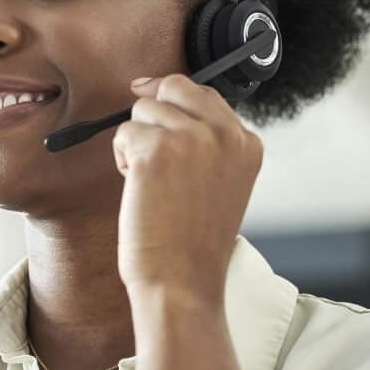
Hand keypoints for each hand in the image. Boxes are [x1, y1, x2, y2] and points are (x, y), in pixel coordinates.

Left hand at [112, 73, 263, 306]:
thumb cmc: (194, 241)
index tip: (157, 113)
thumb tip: (157, 91)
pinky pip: (123, 134)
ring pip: (143, 111)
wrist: (182, 282)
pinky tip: (140, 190)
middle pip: (174, 87)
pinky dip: (122, 160)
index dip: (174, 101)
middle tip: (152, 157)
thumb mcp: (221, 182)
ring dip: (138, 143)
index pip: (204, 94)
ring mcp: (193, 139)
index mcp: (247, 143)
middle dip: (154, 116)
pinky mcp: (156, 150)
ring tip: (154, 185)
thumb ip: (207, 140)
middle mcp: (226, 134)